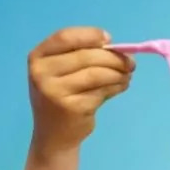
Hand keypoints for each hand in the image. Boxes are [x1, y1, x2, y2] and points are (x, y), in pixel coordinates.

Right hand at [28, 26, 135, 153]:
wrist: (54, 134)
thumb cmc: (61, 96)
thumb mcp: (61, 72)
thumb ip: (82, 56)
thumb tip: (119, 50)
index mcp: (38, 57)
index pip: (65, 37)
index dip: (90, 35)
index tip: (109, 39)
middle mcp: (42, 73)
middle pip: (86, 56)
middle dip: (114, 58)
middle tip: (131, 62)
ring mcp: (56, 91)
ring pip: (97, 74)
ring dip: (119, 73)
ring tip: (128, 75)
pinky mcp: (73, 108)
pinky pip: (102, 91)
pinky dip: (117, 86)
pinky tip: (122, 86)